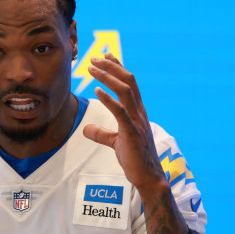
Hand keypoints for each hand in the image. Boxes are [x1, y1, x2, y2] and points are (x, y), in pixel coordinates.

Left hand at [82, 53, 166, 191]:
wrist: (148, 178)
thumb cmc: (135, 161)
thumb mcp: (115, 143)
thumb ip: (102, 134)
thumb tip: (86, 129)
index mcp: (138, 112)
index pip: (130, 84)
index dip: (119, 67)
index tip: (107, 55)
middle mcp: (139, 113)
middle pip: (128, 81)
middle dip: (111, 66)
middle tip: (95, 57)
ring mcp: (137, 121)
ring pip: (125, 91)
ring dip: (107, 77)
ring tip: (92, 69)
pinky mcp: (132, 133)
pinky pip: (120, 112)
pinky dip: (109, 99)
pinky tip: (97, 90)